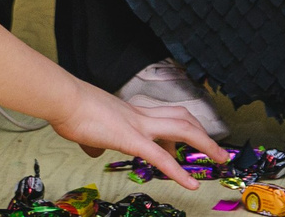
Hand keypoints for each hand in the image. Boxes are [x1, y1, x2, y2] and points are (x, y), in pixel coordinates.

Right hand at [50, 85, 227, 187]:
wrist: (64, 99)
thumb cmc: (70, 110)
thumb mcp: (87, 126)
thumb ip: (95, 138)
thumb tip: (92, 147)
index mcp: (131, 112)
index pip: (165, 117)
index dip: (180, 129)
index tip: (184, 147)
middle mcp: (140, 115)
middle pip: (182, 117)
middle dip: (204, 133)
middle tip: (219, 151)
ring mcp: (138, 126)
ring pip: (182, 129)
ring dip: (205, 144)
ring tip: (220, 160)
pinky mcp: (131, 140)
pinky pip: (161, 158)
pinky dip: (179, 172)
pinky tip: (191, 185)